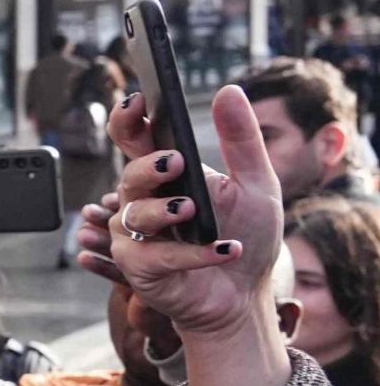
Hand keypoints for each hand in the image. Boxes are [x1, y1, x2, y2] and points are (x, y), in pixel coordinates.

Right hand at [84, 88, 281, 334]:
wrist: (245, 294)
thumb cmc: (247, 236)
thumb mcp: (257, 184)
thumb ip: (241, 140)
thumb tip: (228, 91)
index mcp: (165, 176)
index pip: (134, 140)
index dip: (129, 120)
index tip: (140, 102)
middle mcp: (142, 202)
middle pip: (130, 176)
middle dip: (148, 167)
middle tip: (176, 162)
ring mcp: (136, 236)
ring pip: (134, 215)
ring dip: (164, 211)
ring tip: (193, 212)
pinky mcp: (138, 268)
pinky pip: (157, 256)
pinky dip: (194, 254)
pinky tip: (228, 249)